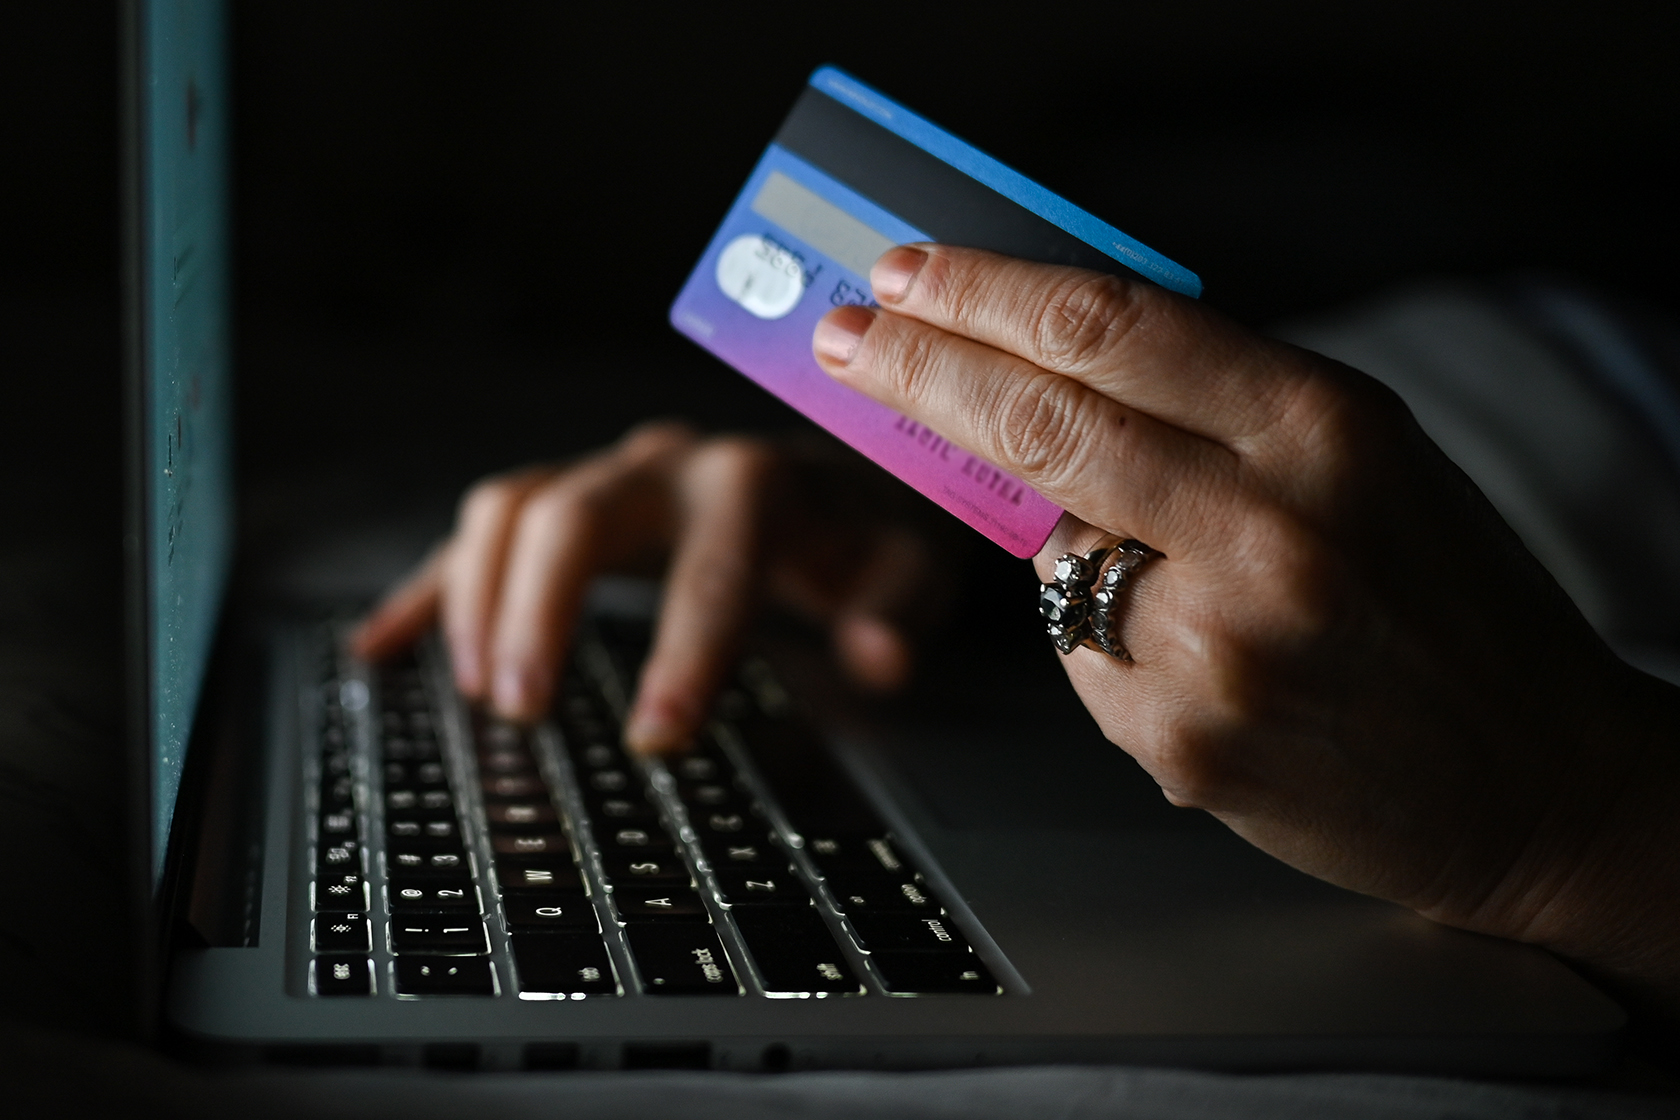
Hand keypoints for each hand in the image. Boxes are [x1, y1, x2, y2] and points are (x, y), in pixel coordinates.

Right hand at [352, 422, 938, 753]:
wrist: (837, 471)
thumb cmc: (868, 530)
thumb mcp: (909, 569)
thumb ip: (898, 612)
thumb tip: (881, 659)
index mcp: (755, 483)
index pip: (712, 564)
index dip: (684, 650)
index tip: (656, 736)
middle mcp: (668, 466)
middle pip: (573, 512)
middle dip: (538, 611)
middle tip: (521, 712)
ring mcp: (607, 476)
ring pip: (513, 506)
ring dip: (479, 596)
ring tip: (480, 691)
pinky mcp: (570, 500)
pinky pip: (481, 533)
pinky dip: (432, 589)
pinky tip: (384, 646)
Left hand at [813, 244, 1679, 1013]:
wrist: (1533, 780)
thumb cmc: (1445, 602)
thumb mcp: (1362, 460)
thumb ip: (1213, 410)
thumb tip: (1039, 368)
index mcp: (1324, 426)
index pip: (1110, 327)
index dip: (983, 290)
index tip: (905, 273)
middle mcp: (1271, 526)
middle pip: (1039, 419)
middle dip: (918, 370)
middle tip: (848, 343)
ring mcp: (1218, 644)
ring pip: (1053, 555)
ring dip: (1074, 545)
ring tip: (1194, 580)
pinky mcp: (1178, 743)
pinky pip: (1087, 659)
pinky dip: (1116, 644)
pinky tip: (1214, 667)